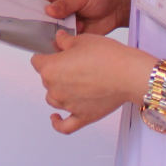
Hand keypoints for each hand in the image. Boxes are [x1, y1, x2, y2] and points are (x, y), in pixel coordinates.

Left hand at [31, 33, 153, 133]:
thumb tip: (59, 40)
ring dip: (58, 91)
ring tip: (74, 82)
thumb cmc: (108, 57)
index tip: (54, 53)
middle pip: (46, 79)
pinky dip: (58, 122)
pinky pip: (64, 126)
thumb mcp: (83, 40)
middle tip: (74, 63)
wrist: (129, 74)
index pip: (37, 61)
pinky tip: (55, 118)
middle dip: (55, 71)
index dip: (46, 55)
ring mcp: (68, 105)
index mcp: (50, 68)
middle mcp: (55, 89)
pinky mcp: (82, 117)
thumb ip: (65, 41)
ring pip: (53, 99)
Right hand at [36, 0, 129, 34]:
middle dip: (44, 26)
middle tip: (50, 28)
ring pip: (51, 33)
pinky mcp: (70, 36)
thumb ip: (64, 3)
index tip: (34, 18)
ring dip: (56, 35)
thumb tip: (49, 11)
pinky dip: (64, 43)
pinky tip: (69, 41)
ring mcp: (62, 24)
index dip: (33, 11)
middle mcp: (54, 10)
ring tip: (65, 33)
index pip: (36, 3)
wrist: (116, 8)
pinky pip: (62, 42)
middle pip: (41, 21)